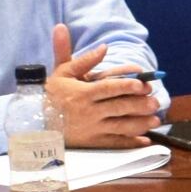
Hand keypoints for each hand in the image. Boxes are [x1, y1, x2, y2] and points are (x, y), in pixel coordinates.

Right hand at [47, 22, 154, 147]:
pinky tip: (145, 140)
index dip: (127, 86)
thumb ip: (84, 60)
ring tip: (156, 119)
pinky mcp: (92, 142)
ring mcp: (91, 129)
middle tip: (156, 102)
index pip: (108, 88)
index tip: (143, 85)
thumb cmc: (53, 94)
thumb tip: (104, 47)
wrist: (34, 120)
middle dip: (139, 105)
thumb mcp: (63, 73)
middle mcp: (88, 112)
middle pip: (118, 107)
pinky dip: (130, 143)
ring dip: (140, 124)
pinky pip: (114, 143)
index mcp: (82, 93)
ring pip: (120, 126)